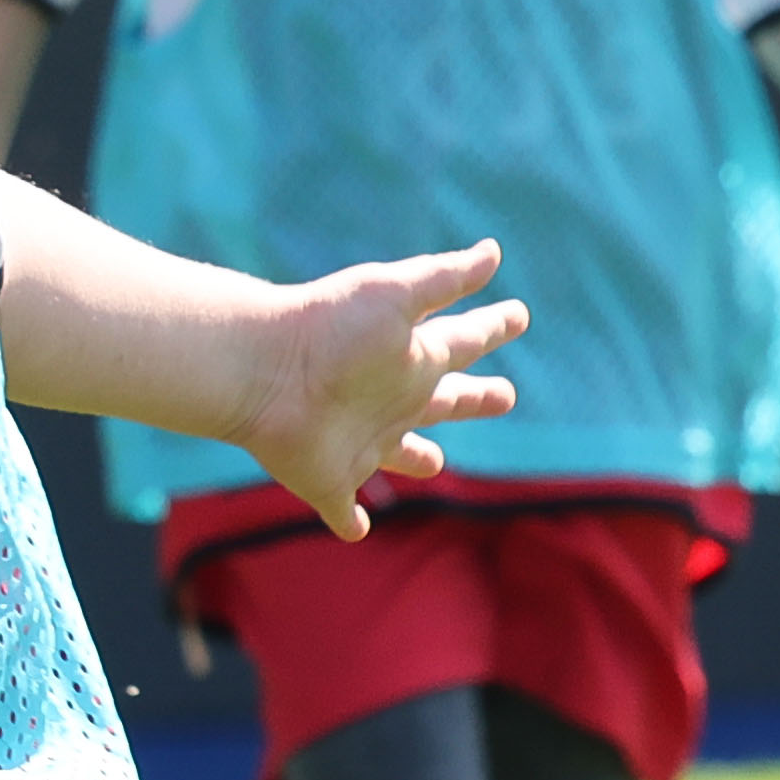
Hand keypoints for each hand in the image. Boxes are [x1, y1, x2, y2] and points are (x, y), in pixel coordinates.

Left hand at [246, 243, 526, 538]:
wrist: (262, 371)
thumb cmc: (329, 329)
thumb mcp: (394, 294)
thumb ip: (444, 279)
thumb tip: (494, 250)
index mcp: (411, 358)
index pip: (464, 340)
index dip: (492, 328)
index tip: (518, 314)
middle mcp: (392, 401)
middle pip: (446, 402)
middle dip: (475, 399)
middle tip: (504, 395)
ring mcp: (361, 443)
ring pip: (401, 455)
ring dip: (420, 460)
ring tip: (435, 463)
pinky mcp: (329, 481)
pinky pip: (343, 509)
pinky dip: (351, 521)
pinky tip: (356, 530)